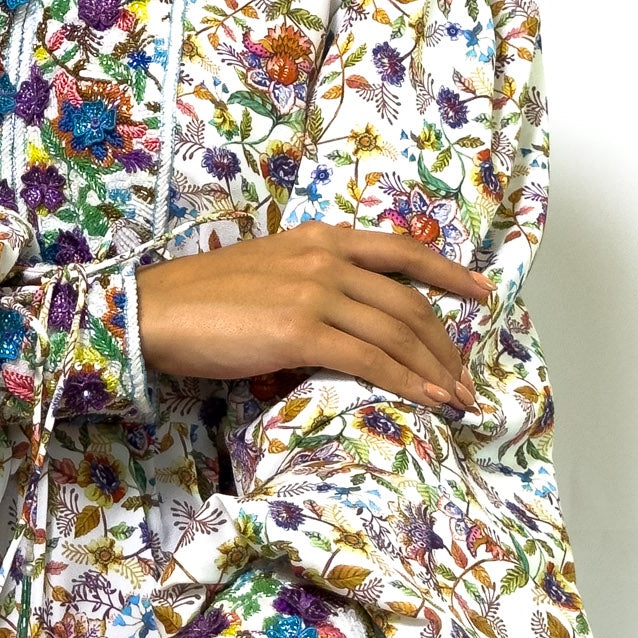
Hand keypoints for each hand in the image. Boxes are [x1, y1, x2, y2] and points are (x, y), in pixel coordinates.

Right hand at [135, 221, 491, 412]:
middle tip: (464, 376)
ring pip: (397, 332)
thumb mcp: (270, 270)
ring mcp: (314, 292)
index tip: (482, 293)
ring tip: (455, 397)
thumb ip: (313, 280)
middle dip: (446, 343)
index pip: (401, 251)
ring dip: (434, 369)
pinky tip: (425, 399)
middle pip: (408, 301)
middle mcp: (325, 258)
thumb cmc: (202, 298)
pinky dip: (405, 381)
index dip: (449, 273)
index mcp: (320, 238)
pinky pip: (369, 359)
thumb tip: (350, 316)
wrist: (155, 310)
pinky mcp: (299, 330)